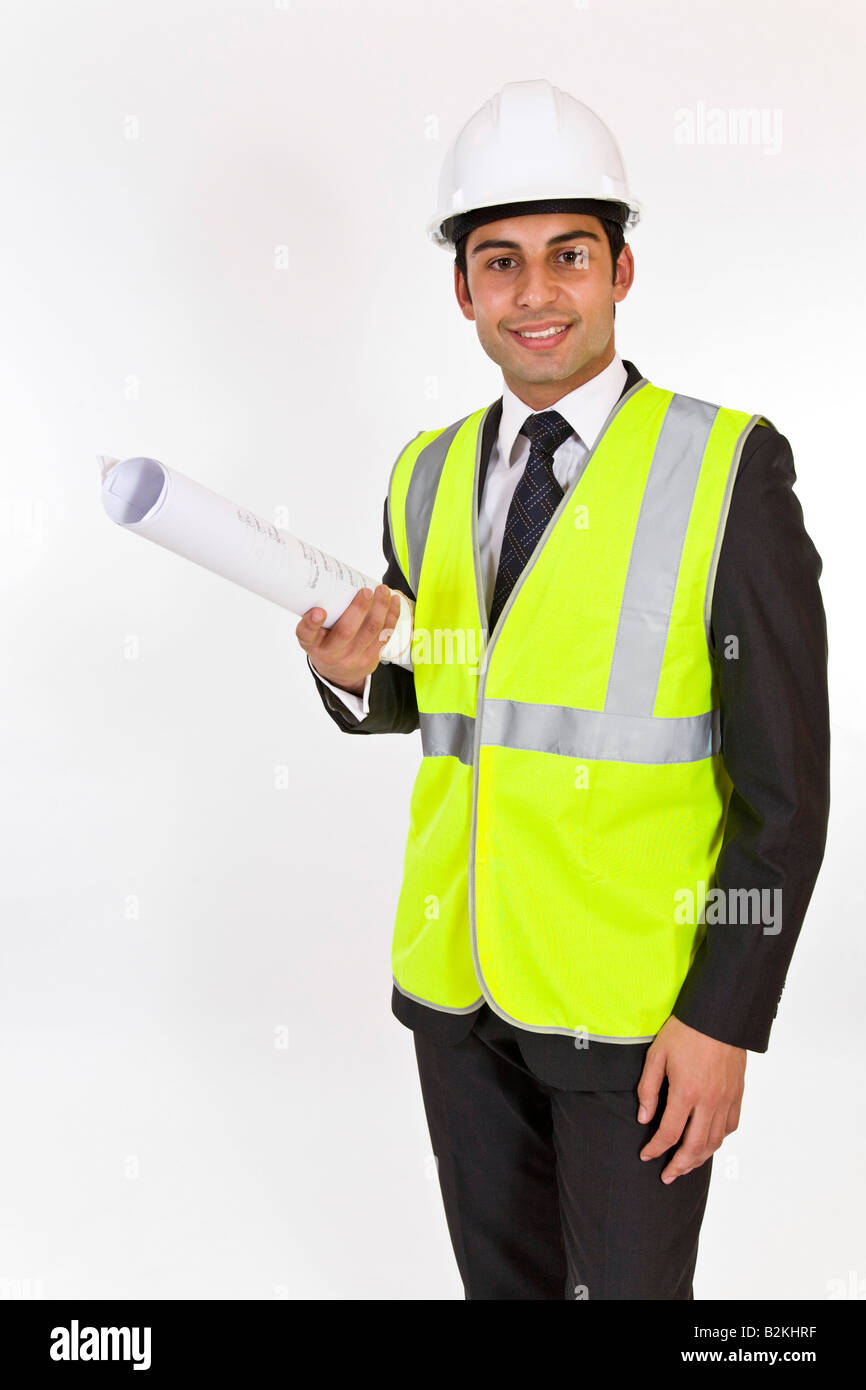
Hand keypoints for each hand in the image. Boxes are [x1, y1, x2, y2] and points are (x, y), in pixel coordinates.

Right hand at [296, 584, 401, 695]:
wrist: (339, 674)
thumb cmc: (325, 644)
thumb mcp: (314, 634)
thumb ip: (319, 615)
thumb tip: (330, 578)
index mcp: (312, 644)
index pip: (306, 634)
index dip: (311, 623)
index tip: (318, 611)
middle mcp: (331, 653)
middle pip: (346, 631)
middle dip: (359, 609)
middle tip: (366, 591)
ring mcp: (353, 658)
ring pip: (371, 631)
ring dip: (380, 608)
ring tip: (382, 590)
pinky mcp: (371, 658)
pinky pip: (384, 635)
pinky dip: (391, 616)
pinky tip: (393, 601)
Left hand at [636, 1015, 745, 1183]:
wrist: (718, 1014)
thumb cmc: (685, 1031)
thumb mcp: (657, 1055)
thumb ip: (648, 1088)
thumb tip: (644, 1118)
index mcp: (686, 1092)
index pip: (669, 1133)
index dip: (655, 1150)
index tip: (646, 1156)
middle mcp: (709, 1101)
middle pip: (695, 1146)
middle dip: (679, 1165)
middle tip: (668, 1176)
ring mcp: (726, 1099)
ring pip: (715, 1141)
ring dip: (700, 1158)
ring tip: (687, 1165)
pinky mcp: (737, 1093)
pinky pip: (731, 1125)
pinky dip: (720, 1139)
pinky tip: (709, 1142)